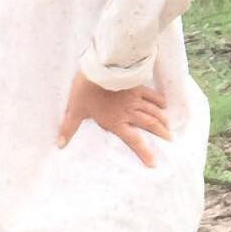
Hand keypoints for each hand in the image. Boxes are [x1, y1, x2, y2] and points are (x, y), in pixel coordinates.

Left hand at [57, 74, 171, 164]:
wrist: (98, 67)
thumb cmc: (86, 89)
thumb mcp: (76, 110)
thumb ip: (69, 128)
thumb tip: (60, 145)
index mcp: (116, 121)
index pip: (133, 141)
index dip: (144, 152)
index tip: (153, 163)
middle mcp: (129, 112)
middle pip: (150, 125)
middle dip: (161, 134)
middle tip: (170, 141)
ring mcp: (135, 99)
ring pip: (153, 112)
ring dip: (163, 120)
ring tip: (169, 128)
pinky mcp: (136, 86)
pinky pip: (152, 95)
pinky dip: (159, 100)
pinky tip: (165, 104)